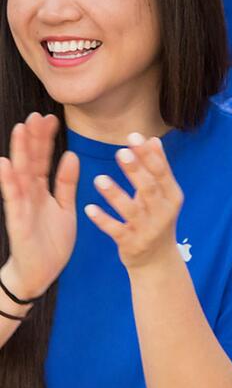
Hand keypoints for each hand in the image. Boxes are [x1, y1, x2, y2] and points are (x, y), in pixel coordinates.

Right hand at [0, 113, 78, 299]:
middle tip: (37, 114)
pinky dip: (8, 181)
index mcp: (42, 191)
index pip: (43, 160)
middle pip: (31, 161)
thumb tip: (70, 156)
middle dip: (33, 138)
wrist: (42, 273)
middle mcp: (29, 195)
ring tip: (20, 129)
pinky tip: (5, 164)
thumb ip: (66, 184)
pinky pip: (13, 199)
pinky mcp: (17, 221)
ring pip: (20, 174)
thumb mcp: (65, 208)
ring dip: (19, 152)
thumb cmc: (51, 241)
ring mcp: (21, 206)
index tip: (51, 118)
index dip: (46, 140)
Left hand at [85, 134, 183, 269]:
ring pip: (131, 210)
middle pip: (148, 189)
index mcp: (172, 196)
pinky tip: (89, 209)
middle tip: (119, 152)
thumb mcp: (163, 195)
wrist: (157, 260)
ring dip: (115, 194)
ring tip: (99, 179)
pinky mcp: (132, 244)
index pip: (161, 172)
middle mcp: (163, 213)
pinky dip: (103, 220)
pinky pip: (116, 230)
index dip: (148, 154)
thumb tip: (153, 140)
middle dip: (135, 170)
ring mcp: (148, 229)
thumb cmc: (157, 218)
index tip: (133, 136)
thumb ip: (158, 169)